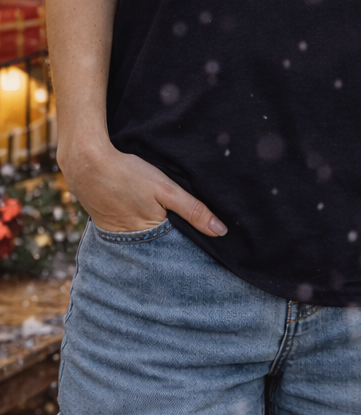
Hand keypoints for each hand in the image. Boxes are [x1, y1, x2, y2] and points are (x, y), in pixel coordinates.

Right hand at [57, 136, 226, 237]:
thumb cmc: (128, 174)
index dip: (192, 247)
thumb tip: (221, 231)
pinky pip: (129, 232)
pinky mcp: (108, 225)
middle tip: (191, 240)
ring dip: (156, 238)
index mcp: (151, 236)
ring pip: (145, 241)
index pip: (177, 250)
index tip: (208, 249)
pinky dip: (139, 229)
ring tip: (168, 231)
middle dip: (174, 246)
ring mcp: (117, 235)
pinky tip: (144, 218)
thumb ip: (193, 210)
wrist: (85, 164)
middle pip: (160, 247)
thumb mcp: (166, 190)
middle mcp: (133, 243)